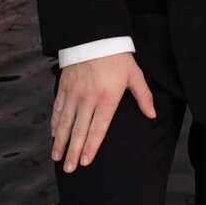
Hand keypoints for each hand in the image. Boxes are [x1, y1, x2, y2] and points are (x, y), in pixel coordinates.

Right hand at [51, 52, 155, 170]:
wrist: (95, 35)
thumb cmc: (118, 57)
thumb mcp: (134, 75)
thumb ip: (143, 96)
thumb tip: (152, 115)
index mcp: (107, 98)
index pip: (98, 128)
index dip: (91, 147)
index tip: (85, 162)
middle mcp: (88, 98)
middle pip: (79, 130)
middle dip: (73, 152)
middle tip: (69, 169)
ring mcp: (74, 93)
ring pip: (65, 122)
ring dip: (60, 142)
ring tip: (57, 158)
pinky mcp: (64, 86)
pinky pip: (58, 108)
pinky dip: (55, 123)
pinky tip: (54, 136)